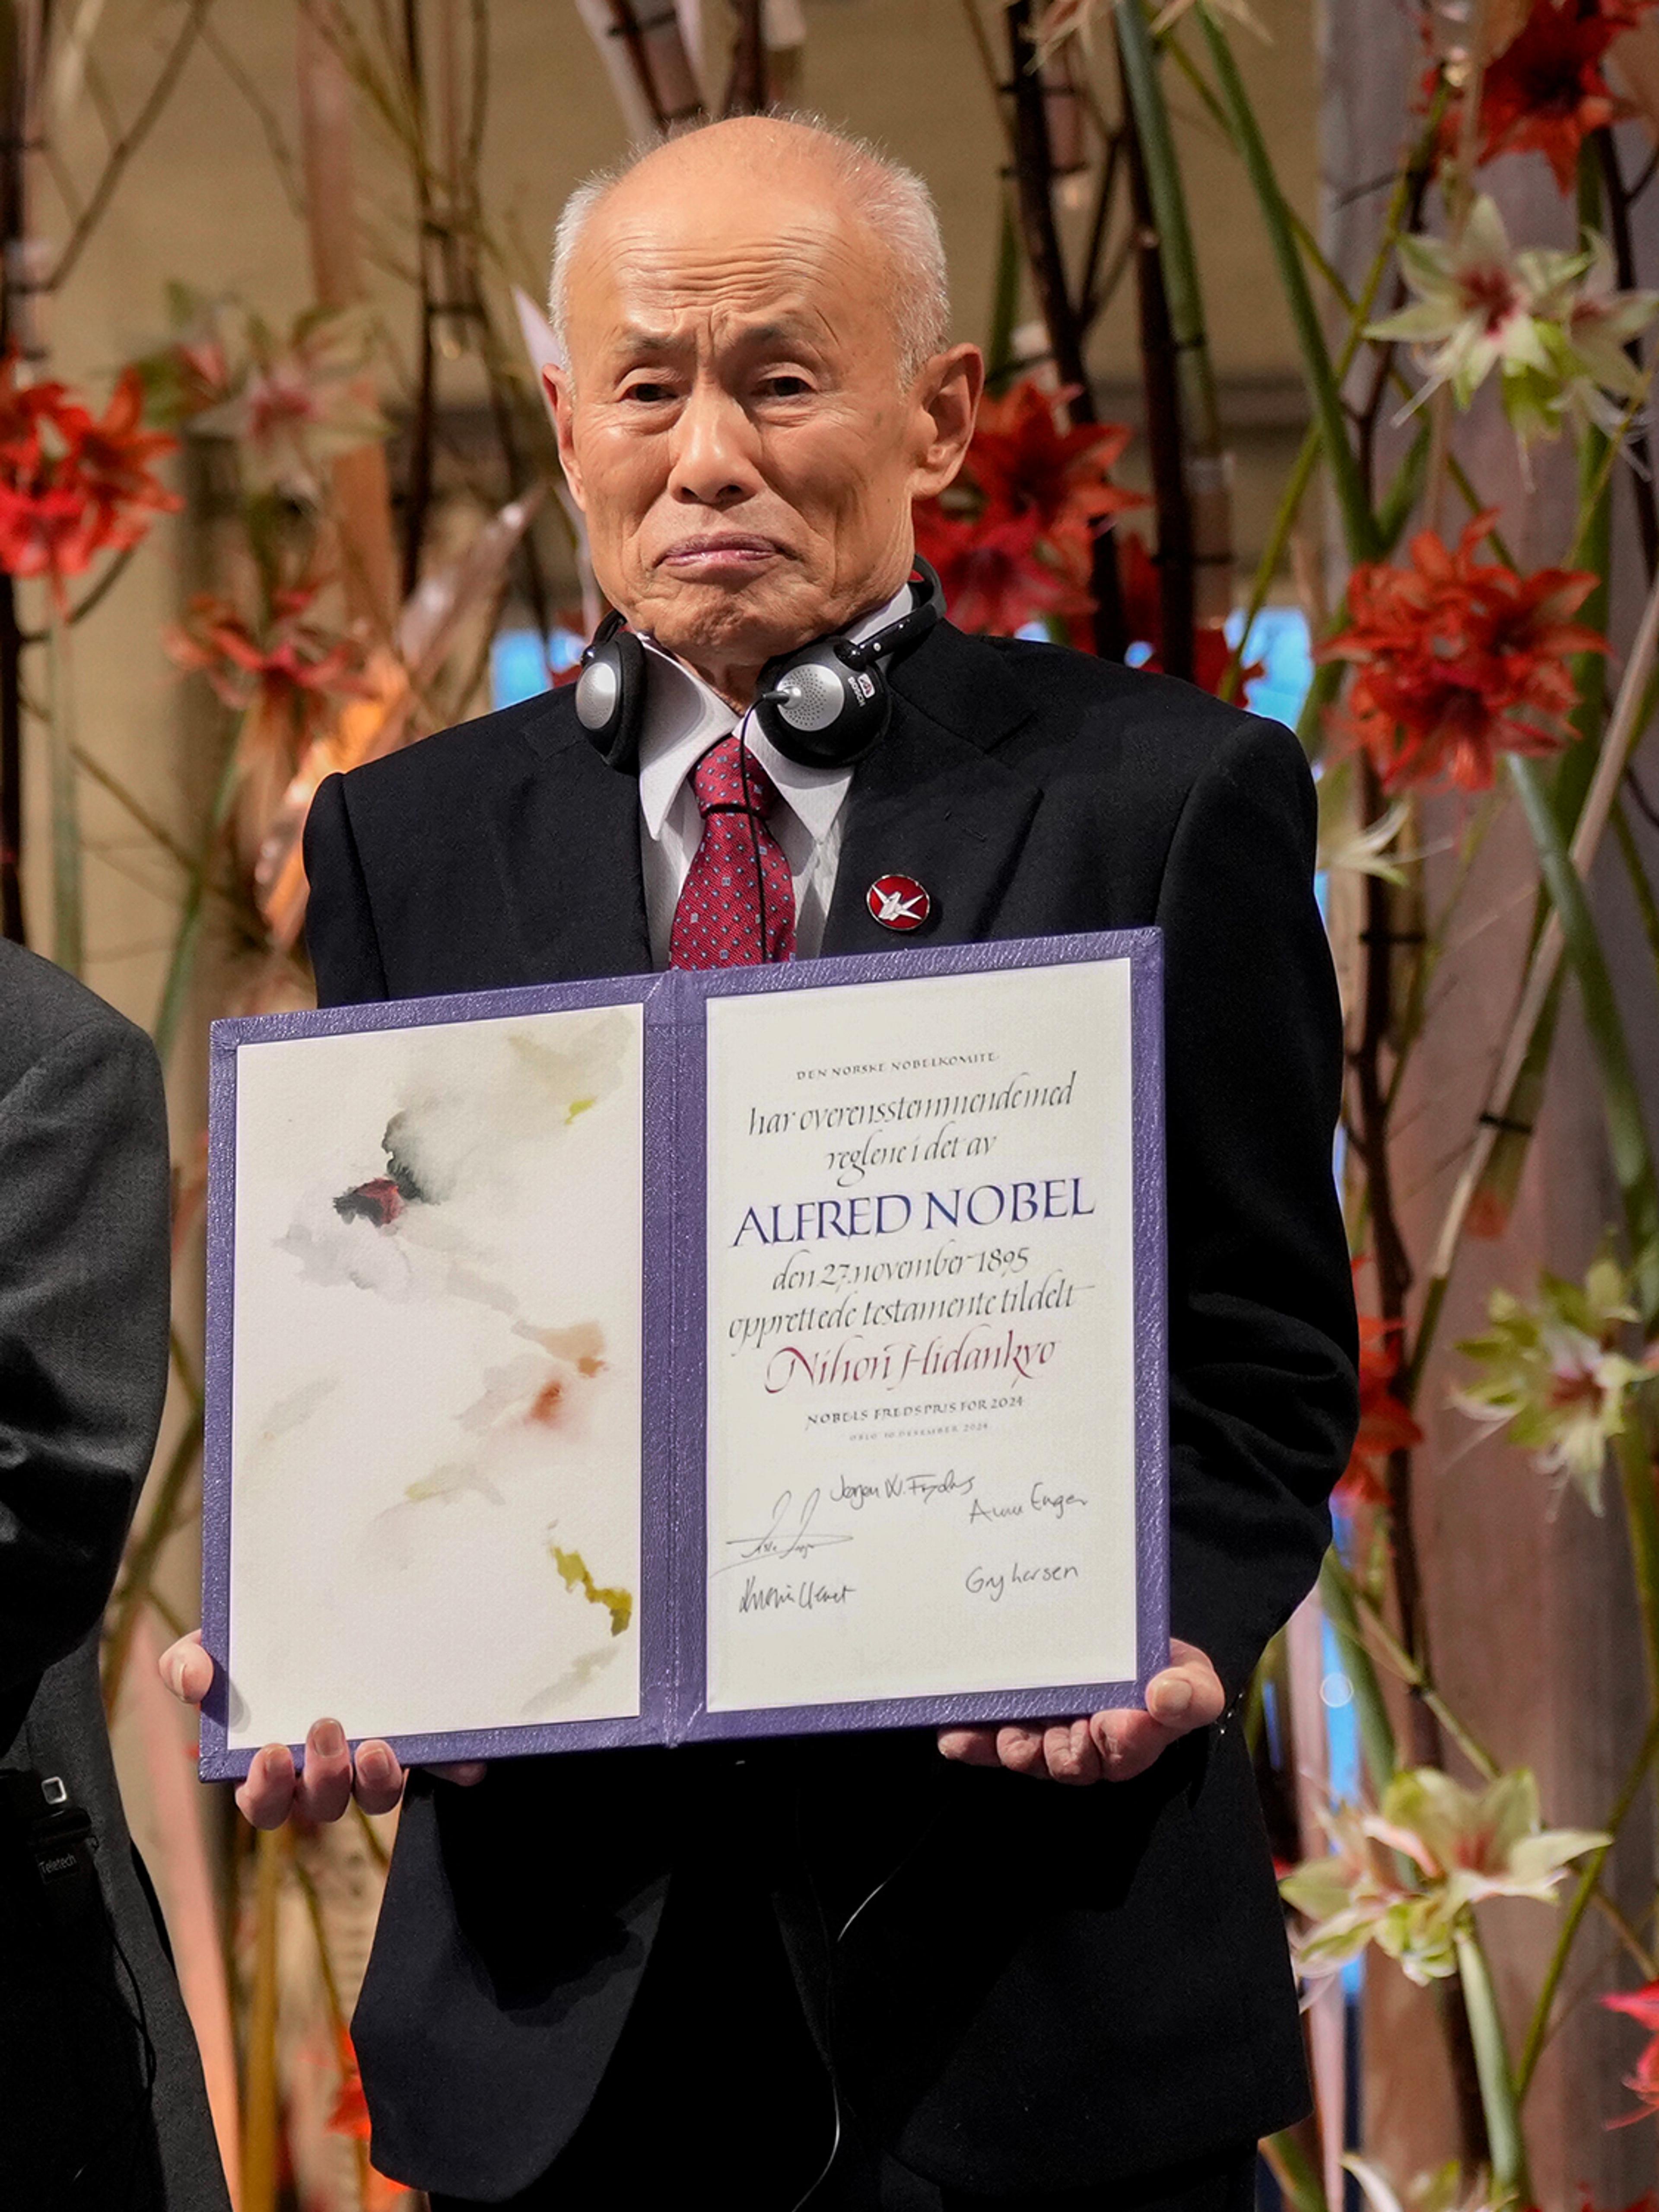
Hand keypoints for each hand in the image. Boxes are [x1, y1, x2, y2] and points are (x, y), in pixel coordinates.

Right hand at [158, 1629, 485, 1829]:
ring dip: (379, 1780)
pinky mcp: (421, 1743)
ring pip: (377, 1796)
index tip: (267, 1755)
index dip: (264, 1791)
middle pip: (322, 1804)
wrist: (331, 1608)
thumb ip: (191, 1662)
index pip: (263, 1802)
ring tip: (379, 1745)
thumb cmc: (262, 1646)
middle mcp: (324, 1772)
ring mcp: (373, 1759)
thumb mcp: (220, 1648)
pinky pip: (441, 1765)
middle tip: (326, 1730)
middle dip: (323, 1780)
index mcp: (272, 1763)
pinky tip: (468, 1763)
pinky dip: (455, 1767)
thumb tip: (194, 1677)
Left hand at [936, 1638, 1224, 1785]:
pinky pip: (986, 1740)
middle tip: (1055, 1734)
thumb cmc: (1161, 1669)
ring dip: (1012, 1747)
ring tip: (1004, 1738)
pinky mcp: (1007, 1721)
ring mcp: (1042, 1731)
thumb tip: (1167, 1696)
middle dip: (1059, 1751)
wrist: (1119, 1640)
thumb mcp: (1192, 1678)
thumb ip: (1192, 1693)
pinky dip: (970, 1740)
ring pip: (1024, 1752)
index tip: (1116, 1720)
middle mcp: (1083, 1743)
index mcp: (1129, 1737)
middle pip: (1068, 1760)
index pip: (1126, 1750)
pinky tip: (954, 1735)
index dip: (1121, 1739)